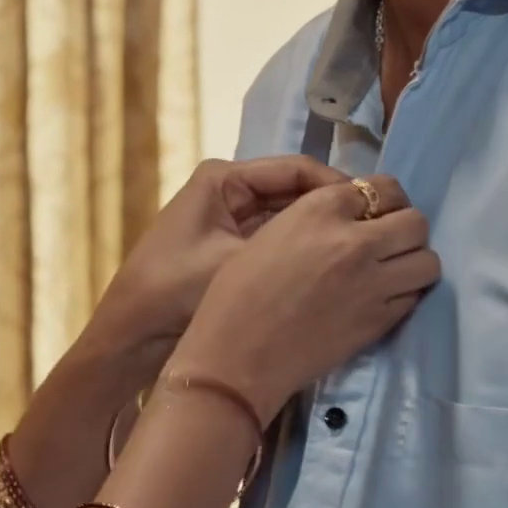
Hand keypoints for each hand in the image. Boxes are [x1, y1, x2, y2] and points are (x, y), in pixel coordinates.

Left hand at [89, 156, 349, 360]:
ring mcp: (229, 221)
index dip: (338, 188)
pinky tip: (333, 270)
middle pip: (295, 192)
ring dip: (321, 233)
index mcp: (223, 179)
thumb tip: (347, 230)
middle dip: (333, 212)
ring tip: (362, 250)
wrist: (131, 338)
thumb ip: (290, 242)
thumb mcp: (235, 261)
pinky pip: (278, 243)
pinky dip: (302, 253)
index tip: (371, 212)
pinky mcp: (231, 250)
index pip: (296, 170)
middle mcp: (227, 192)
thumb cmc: (174, 291)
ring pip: (289, 219)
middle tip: (375, 231)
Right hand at [169, 174, 438, 415]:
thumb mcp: (272, 233)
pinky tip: (381, 299)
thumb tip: (353, 218)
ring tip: (391, 272)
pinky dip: (404, 294)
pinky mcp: (380, 320)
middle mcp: (356, 240)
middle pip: (415, 222)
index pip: (383, 188)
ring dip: (413, 262)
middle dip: (405, 230)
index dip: (383, 200)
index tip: (374, 214)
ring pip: (428, 261)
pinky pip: (414, 296)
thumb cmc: (237, 291)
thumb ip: (318, 217)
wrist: (239, 353)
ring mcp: (373, 283)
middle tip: (387, 243)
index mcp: (321, 209)